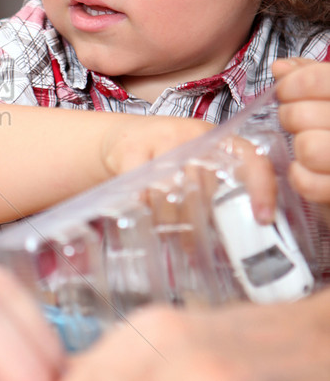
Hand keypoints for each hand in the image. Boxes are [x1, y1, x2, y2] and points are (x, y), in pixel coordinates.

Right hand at [101, 114, 277, 224]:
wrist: (118, 138)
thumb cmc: (165, 160)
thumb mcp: (196, 165)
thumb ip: (218, 190)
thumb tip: (243, 237)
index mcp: (218, 140)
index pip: (253, 158)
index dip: (262, 188)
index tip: (263, 218)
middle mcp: (194, 135)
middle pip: (208, 188)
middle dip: (201, 223)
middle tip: (198, 245)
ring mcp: (161, 140)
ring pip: (174, 195)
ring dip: (172, 223)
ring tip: (170, 236)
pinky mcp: (131, 151)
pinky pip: (143, 195)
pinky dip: (145, 212)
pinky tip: (145, 219)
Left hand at [274, 56, 329, 206]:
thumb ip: (313, 74)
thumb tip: (280, 67)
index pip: (319, 78)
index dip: (292, 83)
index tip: (286, 92)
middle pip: (303, 115)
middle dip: (290, 117)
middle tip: (296, 121)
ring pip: (308, 149)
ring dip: (298, 146)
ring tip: (305, 144)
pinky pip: (308, 183)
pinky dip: (299, 176)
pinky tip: (305, 168)